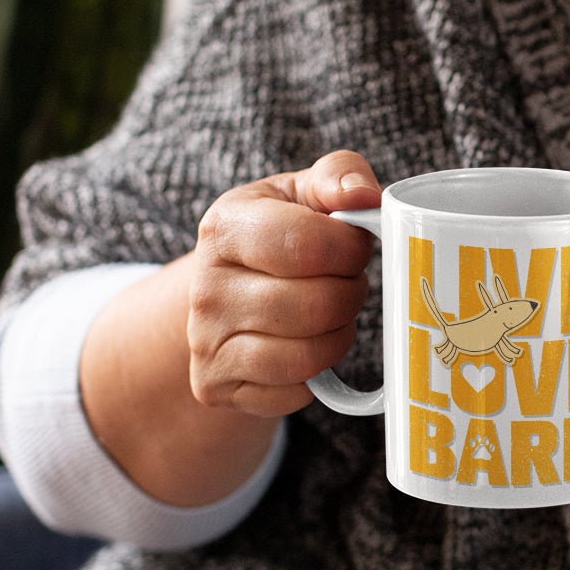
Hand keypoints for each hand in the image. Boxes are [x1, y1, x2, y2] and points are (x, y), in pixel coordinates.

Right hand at [187, 150, 381, 415]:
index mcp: (226, 226)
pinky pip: (295, 393)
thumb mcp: (305, 192)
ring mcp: (204, 342)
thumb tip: (365, 196)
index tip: (357, 245)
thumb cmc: (282, 233)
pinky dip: (318, 373)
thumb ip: (340, 176)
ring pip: (308, 356)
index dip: (352, 249)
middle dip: (351, 293)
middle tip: (346, 280)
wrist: (226, 288)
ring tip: (331, 310)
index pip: (308, 244)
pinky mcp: (215, 387)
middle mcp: (206, 287)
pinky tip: (308, 343)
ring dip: (339, 334)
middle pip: (317, 304)